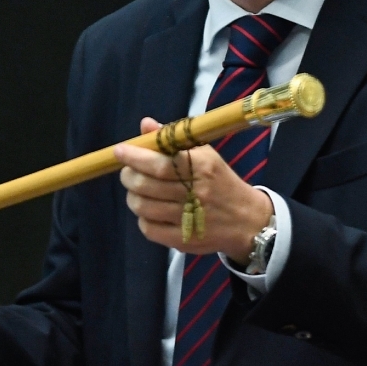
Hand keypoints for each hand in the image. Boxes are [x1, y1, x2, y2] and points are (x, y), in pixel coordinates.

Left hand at [115, 117, 273, 263]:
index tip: (119, 151)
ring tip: (137, 190)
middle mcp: (197, 193)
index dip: (135, 157)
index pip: (160, 163)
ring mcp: (190, 220)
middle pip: (147, 186)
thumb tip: (145, 125)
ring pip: (144, 207)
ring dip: (133, 197)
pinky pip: (149, 229)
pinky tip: (149, 211)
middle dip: (128, 177)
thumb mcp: (203, 154)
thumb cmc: (220, 181)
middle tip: (127, 172)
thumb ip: (172, 139)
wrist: (247, 221)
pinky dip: (142, 218)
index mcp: (202, 167)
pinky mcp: (185, 240)